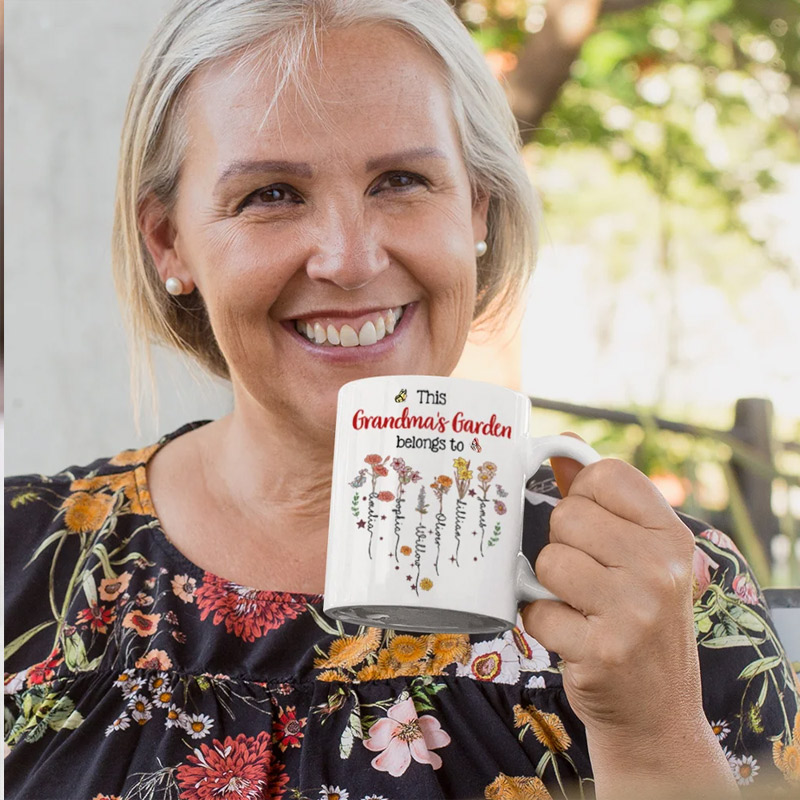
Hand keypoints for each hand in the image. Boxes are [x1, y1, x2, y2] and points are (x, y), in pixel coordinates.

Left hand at [521, 436, 736, 797]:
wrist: (656, 713)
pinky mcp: (602, 651)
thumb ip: (602, 502)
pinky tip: (570, 635)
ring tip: (578, 606)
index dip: (582, 493)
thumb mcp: (641, 557)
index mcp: (673, 536)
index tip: (589, 522)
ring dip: (548, 586)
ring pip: (548, 560)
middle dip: (562, 545)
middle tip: (585, 576)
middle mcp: (660, 569)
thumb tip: (561, 448)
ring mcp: (634, 611)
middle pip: (567, 515)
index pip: (607, 474)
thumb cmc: (639, 622)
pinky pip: (535, 609)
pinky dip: (540, 622)